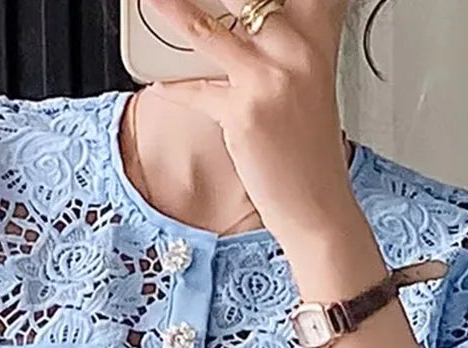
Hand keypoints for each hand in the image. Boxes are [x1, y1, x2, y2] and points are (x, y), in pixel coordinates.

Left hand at [148, 0, 375, 267]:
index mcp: (317, 35)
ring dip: (172, 12)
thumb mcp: (305, 82)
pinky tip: (160, 82)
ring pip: (208, 30)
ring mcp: (269, 78)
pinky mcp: (243, 111)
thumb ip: (279, 42)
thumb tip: (227, 21)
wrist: (317, 206)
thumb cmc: (306, 149)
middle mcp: (297, 48)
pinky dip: (174, 89)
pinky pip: (196, 90)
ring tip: (149, 1)